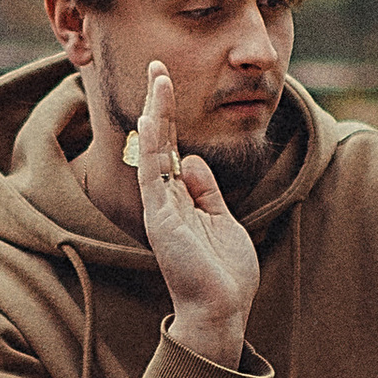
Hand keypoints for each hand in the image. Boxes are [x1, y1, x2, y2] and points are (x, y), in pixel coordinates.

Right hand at [130, 61, 258, 368]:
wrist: (221, 310)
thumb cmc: (224, 273)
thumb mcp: (222, 221)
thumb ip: (206, 191)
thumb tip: (192, 160)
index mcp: (180, 201)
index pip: (173, 150)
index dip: (171, 117)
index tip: (167, 84)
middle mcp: (165, 200)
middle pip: (160, 143)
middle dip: (160, 104)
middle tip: (158, 66)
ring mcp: (161, 209)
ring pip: (155, 151)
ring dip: (158, 113)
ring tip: (158, 78)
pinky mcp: (162, 220)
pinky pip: (153, 176)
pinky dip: (153, 146)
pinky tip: (154, 119)